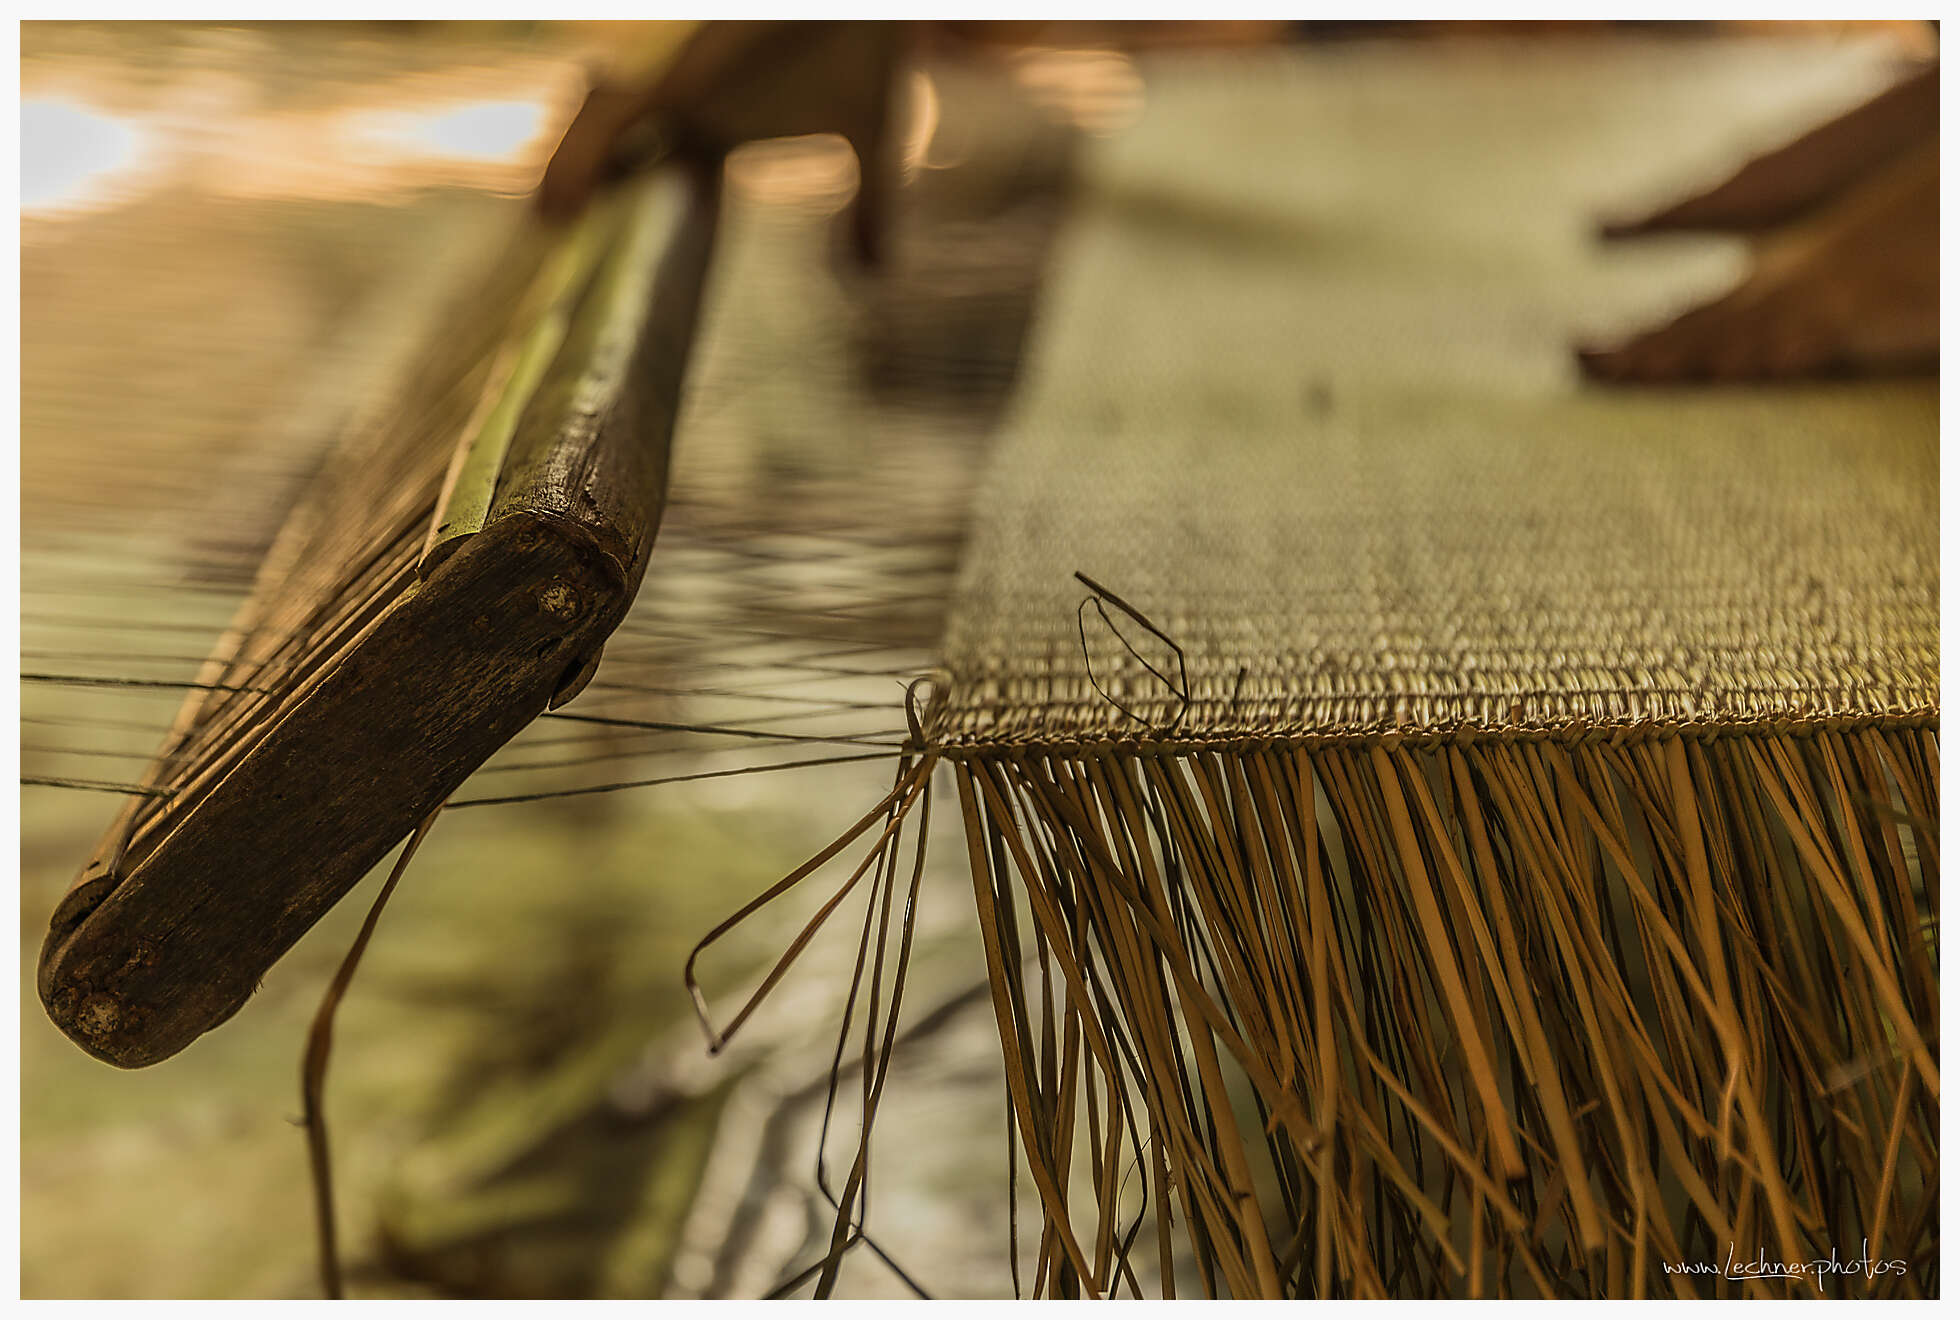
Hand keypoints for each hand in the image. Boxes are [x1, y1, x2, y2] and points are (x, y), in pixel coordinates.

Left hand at [538, 21, 905, 263]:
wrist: (857, 2)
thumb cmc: (862, 45)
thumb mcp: (871, 136)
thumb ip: (871, 206)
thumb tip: (874, 273)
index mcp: (723, 126)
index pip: (660, 173)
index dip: (628, 206)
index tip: (604, 252)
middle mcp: (690, 108)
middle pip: (617, 157)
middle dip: (583, 192)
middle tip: (555, 237)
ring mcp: (678, 91)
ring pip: (600, 139)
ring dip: (566, 178)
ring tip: (543, 222)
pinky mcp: (678, 78)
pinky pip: (612, 124)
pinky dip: (579, 165)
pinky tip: (556, 206)